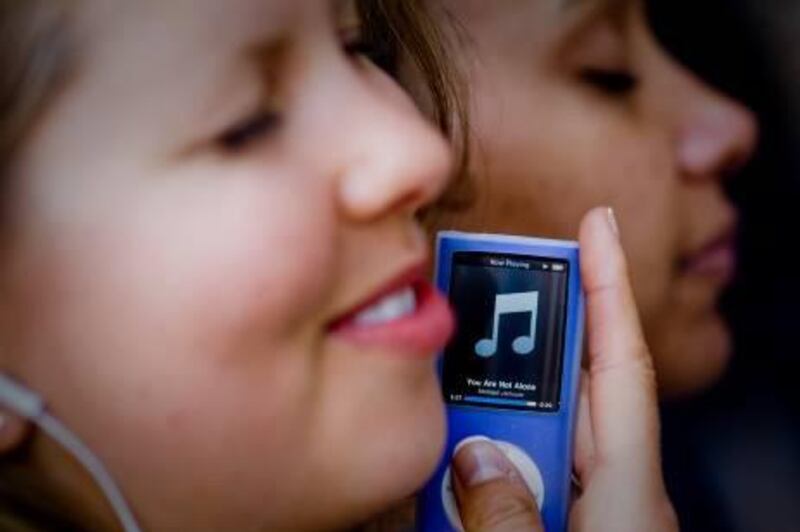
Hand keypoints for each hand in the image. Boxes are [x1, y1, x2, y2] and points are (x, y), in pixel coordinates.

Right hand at [452, 207, 678, 531]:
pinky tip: (444, 479)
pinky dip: (480, 471)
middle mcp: (613, 491)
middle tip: (466, 319)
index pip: (621, 363)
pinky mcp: (564, 526)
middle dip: (512, 359)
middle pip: (562, 395)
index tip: (598, 224)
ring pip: (529, 439)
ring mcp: (588, 509)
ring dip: (481, 429)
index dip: (609, 285)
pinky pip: (521, 477)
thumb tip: (473, 455)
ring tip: (436, 426)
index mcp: (629, 492)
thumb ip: (506, 511)